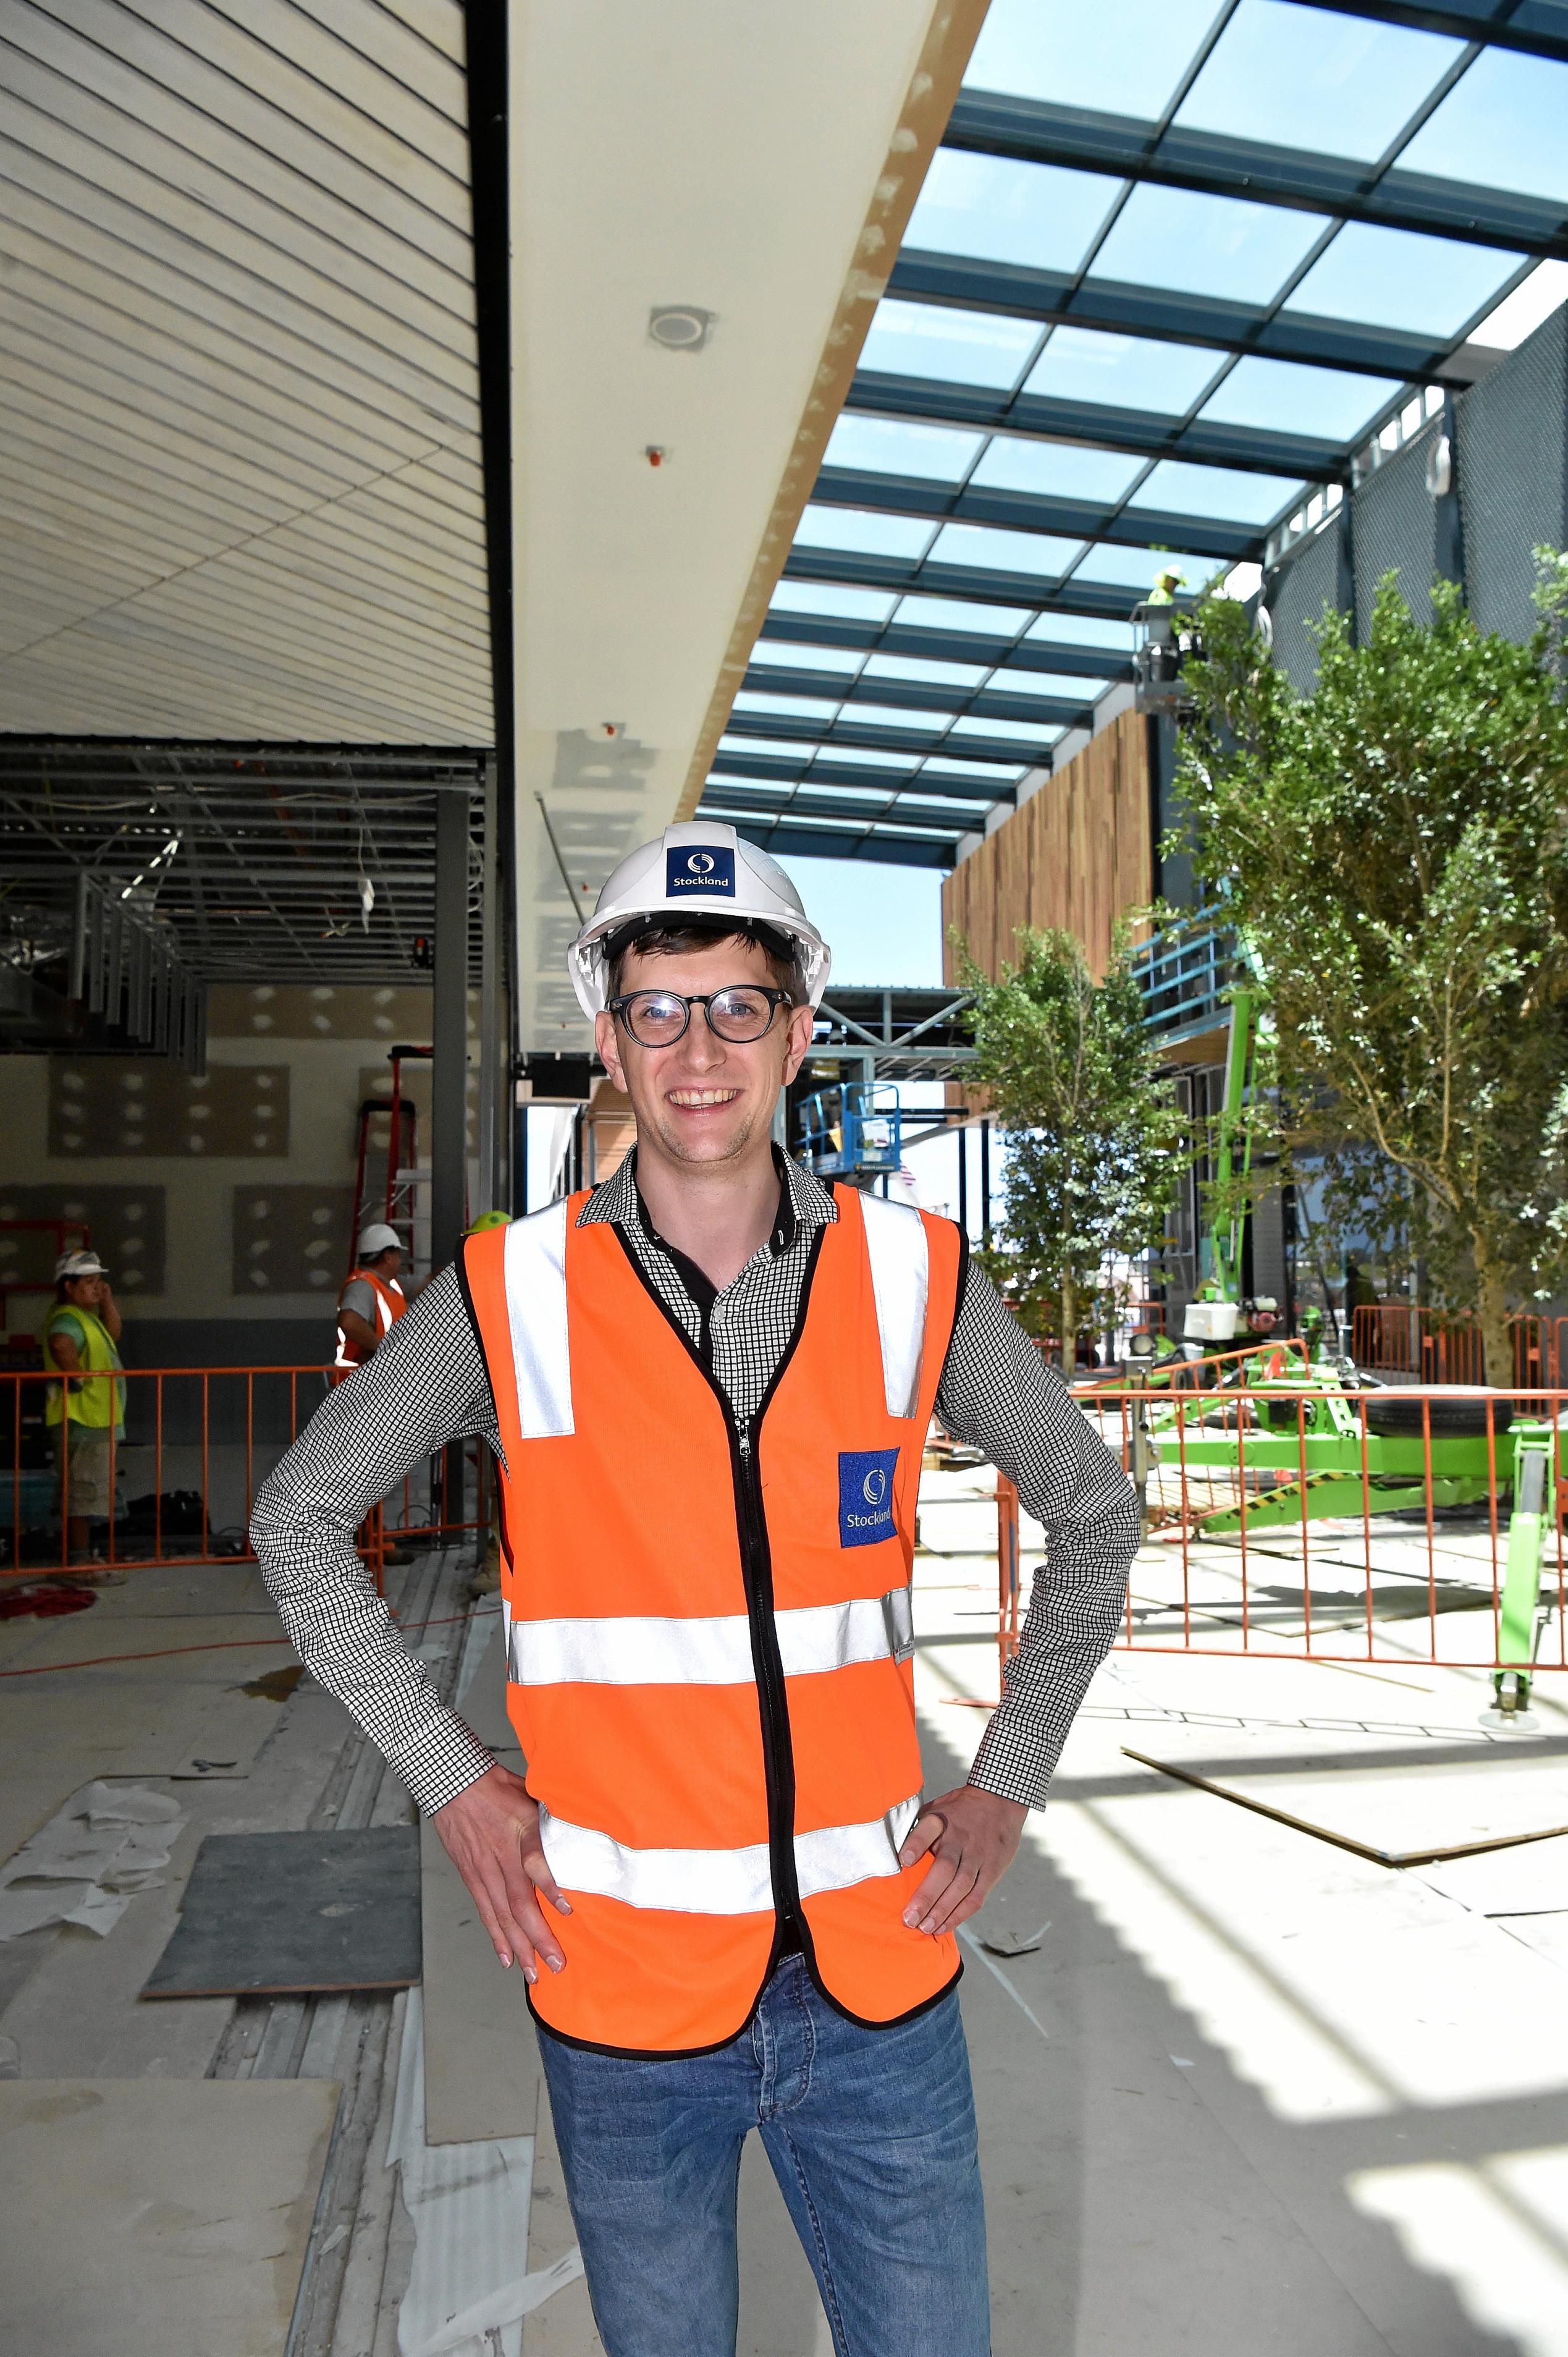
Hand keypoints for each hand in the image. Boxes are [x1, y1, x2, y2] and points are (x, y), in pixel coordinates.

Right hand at [432, 1762, 570, 1980]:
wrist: (452, 1782)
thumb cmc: (497, 1786)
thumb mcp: (530, 1792)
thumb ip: (551, 1817)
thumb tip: (583, 1830)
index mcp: (520, 1831)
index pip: (535, 1861)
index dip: (550, 1887)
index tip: (567, 1910)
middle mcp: (500, 1856)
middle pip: (518, 1902)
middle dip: (538, 1936)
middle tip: (556, 1964)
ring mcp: (483, 1869)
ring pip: (501, 1915)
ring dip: (519, 1946)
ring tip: (533, 1973)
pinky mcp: (471, 1875)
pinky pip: (485, 1911)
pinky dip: (496, 1936)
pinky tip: (506, 1957)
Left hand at [898, 1785, 1026, 1937]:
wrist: (999, 1802)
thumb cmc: (959, 1810)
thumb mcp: (936, 1806)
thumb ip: (917, 1826)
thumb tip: (889, 1849)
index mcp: (943, 1819)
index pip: (928, 1828)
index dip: (916, 1844)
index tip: (903, 1861)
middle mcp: (961, 1838)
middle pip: (944, 1868)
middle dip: (926, 1895)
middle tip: (910, 1917)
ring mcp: (978, 1855)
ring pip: (961, 1886)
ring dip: (943, 1910)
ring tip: (925, 1927)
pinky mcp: (991, 1870)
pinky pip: (976, 1896)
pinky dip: (960, 1913)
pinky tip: (945, 1925)